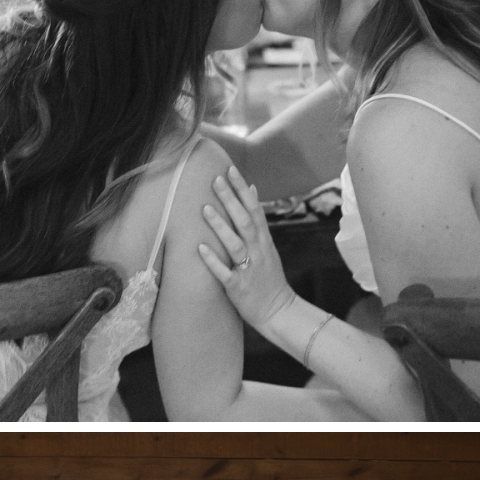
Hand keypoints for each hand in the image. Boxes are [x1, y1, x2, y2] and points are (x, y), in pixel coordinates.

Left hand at [198, 166, 295, 328]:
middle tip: (215, 180)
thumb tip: (252, 189)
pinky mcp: (239, 287)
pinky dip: (213, 260)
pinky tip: (201, 248)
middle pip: (245, 221)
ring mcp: (249, 269)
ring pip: (235, 244)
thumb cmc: (267, 276)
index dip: (242, 190)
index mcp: (263, 240)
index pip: (254, 209)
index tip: (231, 170)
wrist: (278, 310)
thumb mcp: (267, 244)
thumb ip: (257, 219)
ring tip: (205, 208)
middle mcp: (258, 251)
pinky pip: (225, 272)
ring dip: (221, 226)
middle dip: (231, 200)